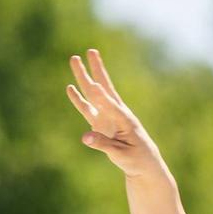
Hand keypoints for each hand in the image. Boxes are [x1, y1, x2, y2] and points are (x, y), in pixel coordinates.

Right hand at [66, 49, 164, 179]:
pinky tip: (70, 87)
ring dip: (84, 77)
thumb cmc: (135, 158)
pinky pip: (87, 108)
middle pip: (103, 88)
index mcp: (125, 120)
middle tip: (90, 51)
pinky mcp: (100, 123)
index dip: (102, 98)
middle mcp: (116, 113)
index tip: (94, 85)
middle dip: (96, 70)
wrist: (142, 162)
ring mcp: (107, 116)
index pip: (112, 107)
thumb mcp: (120, 154)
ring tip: (75, 59)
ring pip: (93, 93)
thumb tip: (84, 137)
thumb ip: (103, 144)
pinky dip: (78, 99)